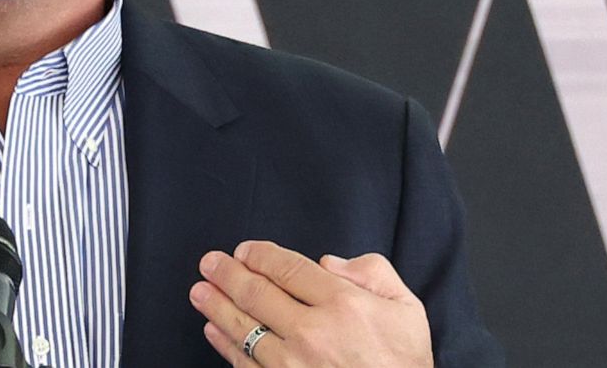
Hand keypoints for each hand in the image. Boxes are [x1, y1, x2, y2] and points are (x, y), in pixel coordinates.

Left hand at [188, 241, 431, 366]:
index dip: (260, 255)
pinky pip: (246, 364)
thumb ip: (372, 272)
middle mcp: (314, 333)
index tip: (244, 250)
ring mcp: (295, 365)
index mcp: (343, 304)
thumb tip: (328, 263)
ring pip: (244, 328)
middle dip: (227, 274)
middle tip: (209, 264)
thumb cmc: (404, 364)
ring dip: (216, 306)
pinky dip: (226, 346)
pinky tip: (214, 331)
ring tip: (200, 292)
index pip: (288, 269)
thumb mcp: (406, 309)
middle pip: (257, 294)